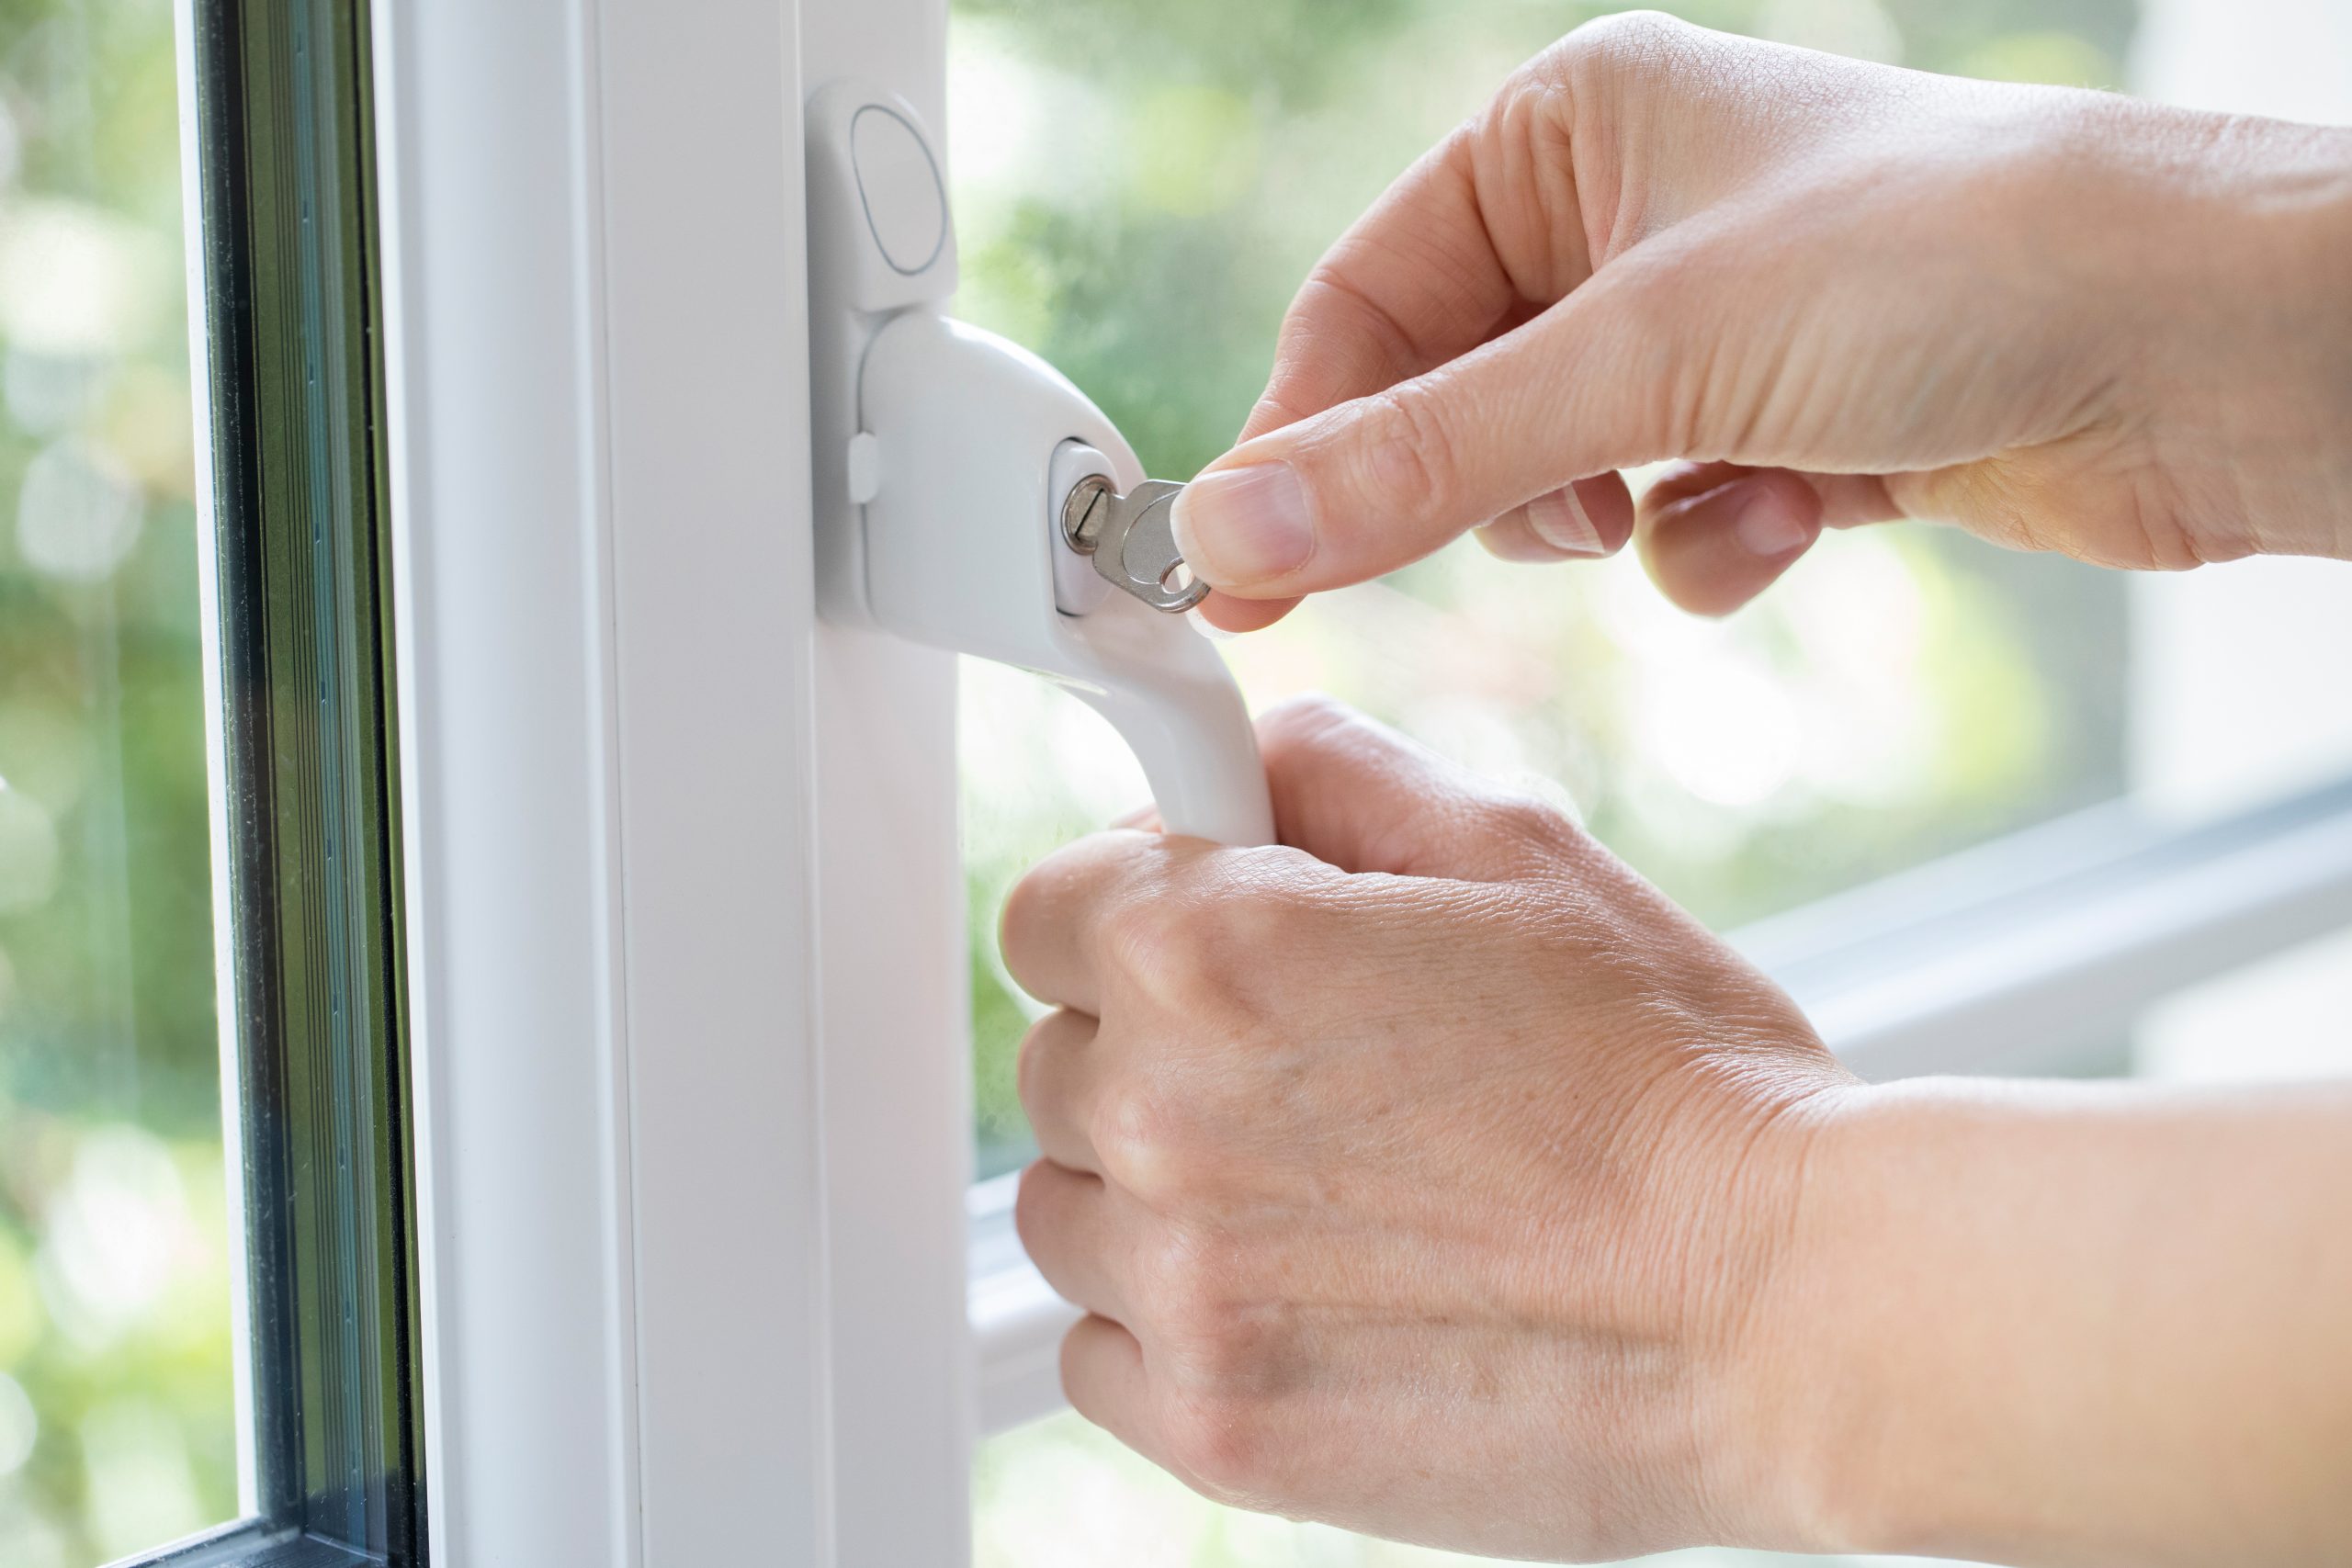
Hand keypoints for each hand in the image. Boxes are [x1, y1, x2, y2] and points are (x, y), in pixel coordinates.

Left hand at [1001, 696, 1852, 1558]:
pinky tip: (1298, 1295)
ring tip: (1319, 1193)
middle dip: (1150, 1048)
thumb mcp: (1513, 851)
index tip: (1193, 945)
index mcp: (1211, 950)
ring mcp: (1181, 1284)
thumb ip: (1332, 775)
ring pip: (1068, 1211)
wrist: (1780, 1310)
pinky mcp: (1216, 1427)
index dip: (1128, 913)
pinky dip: (1169, 1324)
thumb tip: (1233, 765)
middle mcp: (1163, 1115)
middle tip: (1304, 1072)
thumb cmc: (1670, 1079)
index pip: (1046, 910)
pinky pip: (1097, 1353)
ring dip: (1152, 1192)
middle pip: (1052, 1061)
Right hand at [1169, 12, 2351, 628]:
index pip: (1364, 303)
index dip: (1299, 440)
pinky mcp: (1788, 428)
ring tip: (1699, 489)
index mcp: (1570, 131)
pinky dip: (1717, 542)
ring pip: (1557, 480)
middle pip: (1452, 401)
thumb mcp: (1643, 359)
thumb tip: (1235, 523)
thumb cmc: (1947, 264)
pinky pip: (1671, 524)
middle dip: (1486, 486)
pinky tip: (1804, 516)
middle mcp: (1631, 220)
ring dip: (1618, 517)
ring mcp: (1712, 329)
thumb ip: (1422, 457)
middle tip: (1485, 547)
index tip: (1229, 567)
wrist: (2205, 349)